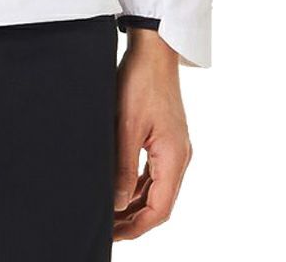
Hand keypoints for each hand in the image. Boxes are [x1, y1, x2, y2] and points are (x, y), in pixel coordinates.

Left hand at [113, 28, 191, 240]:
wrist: (153, 50)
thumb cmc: (140, 82)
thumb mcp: (126, 126)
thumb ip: (122, 167)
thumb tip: (117, 203)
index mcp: (174, 157)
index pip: (160, 209)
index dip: (137, 227)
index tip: (113, 235)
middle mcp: (178, 156)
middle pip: (159, 202)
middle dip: (133, 219)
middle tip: (106, 228)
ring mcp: (173, 147)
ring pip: (155, 188)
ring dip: (134, 203)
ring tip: (108, 212)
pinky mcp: (165, 138)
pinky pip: (152, 171)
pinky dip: (136, 184)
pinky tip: (118, 188)